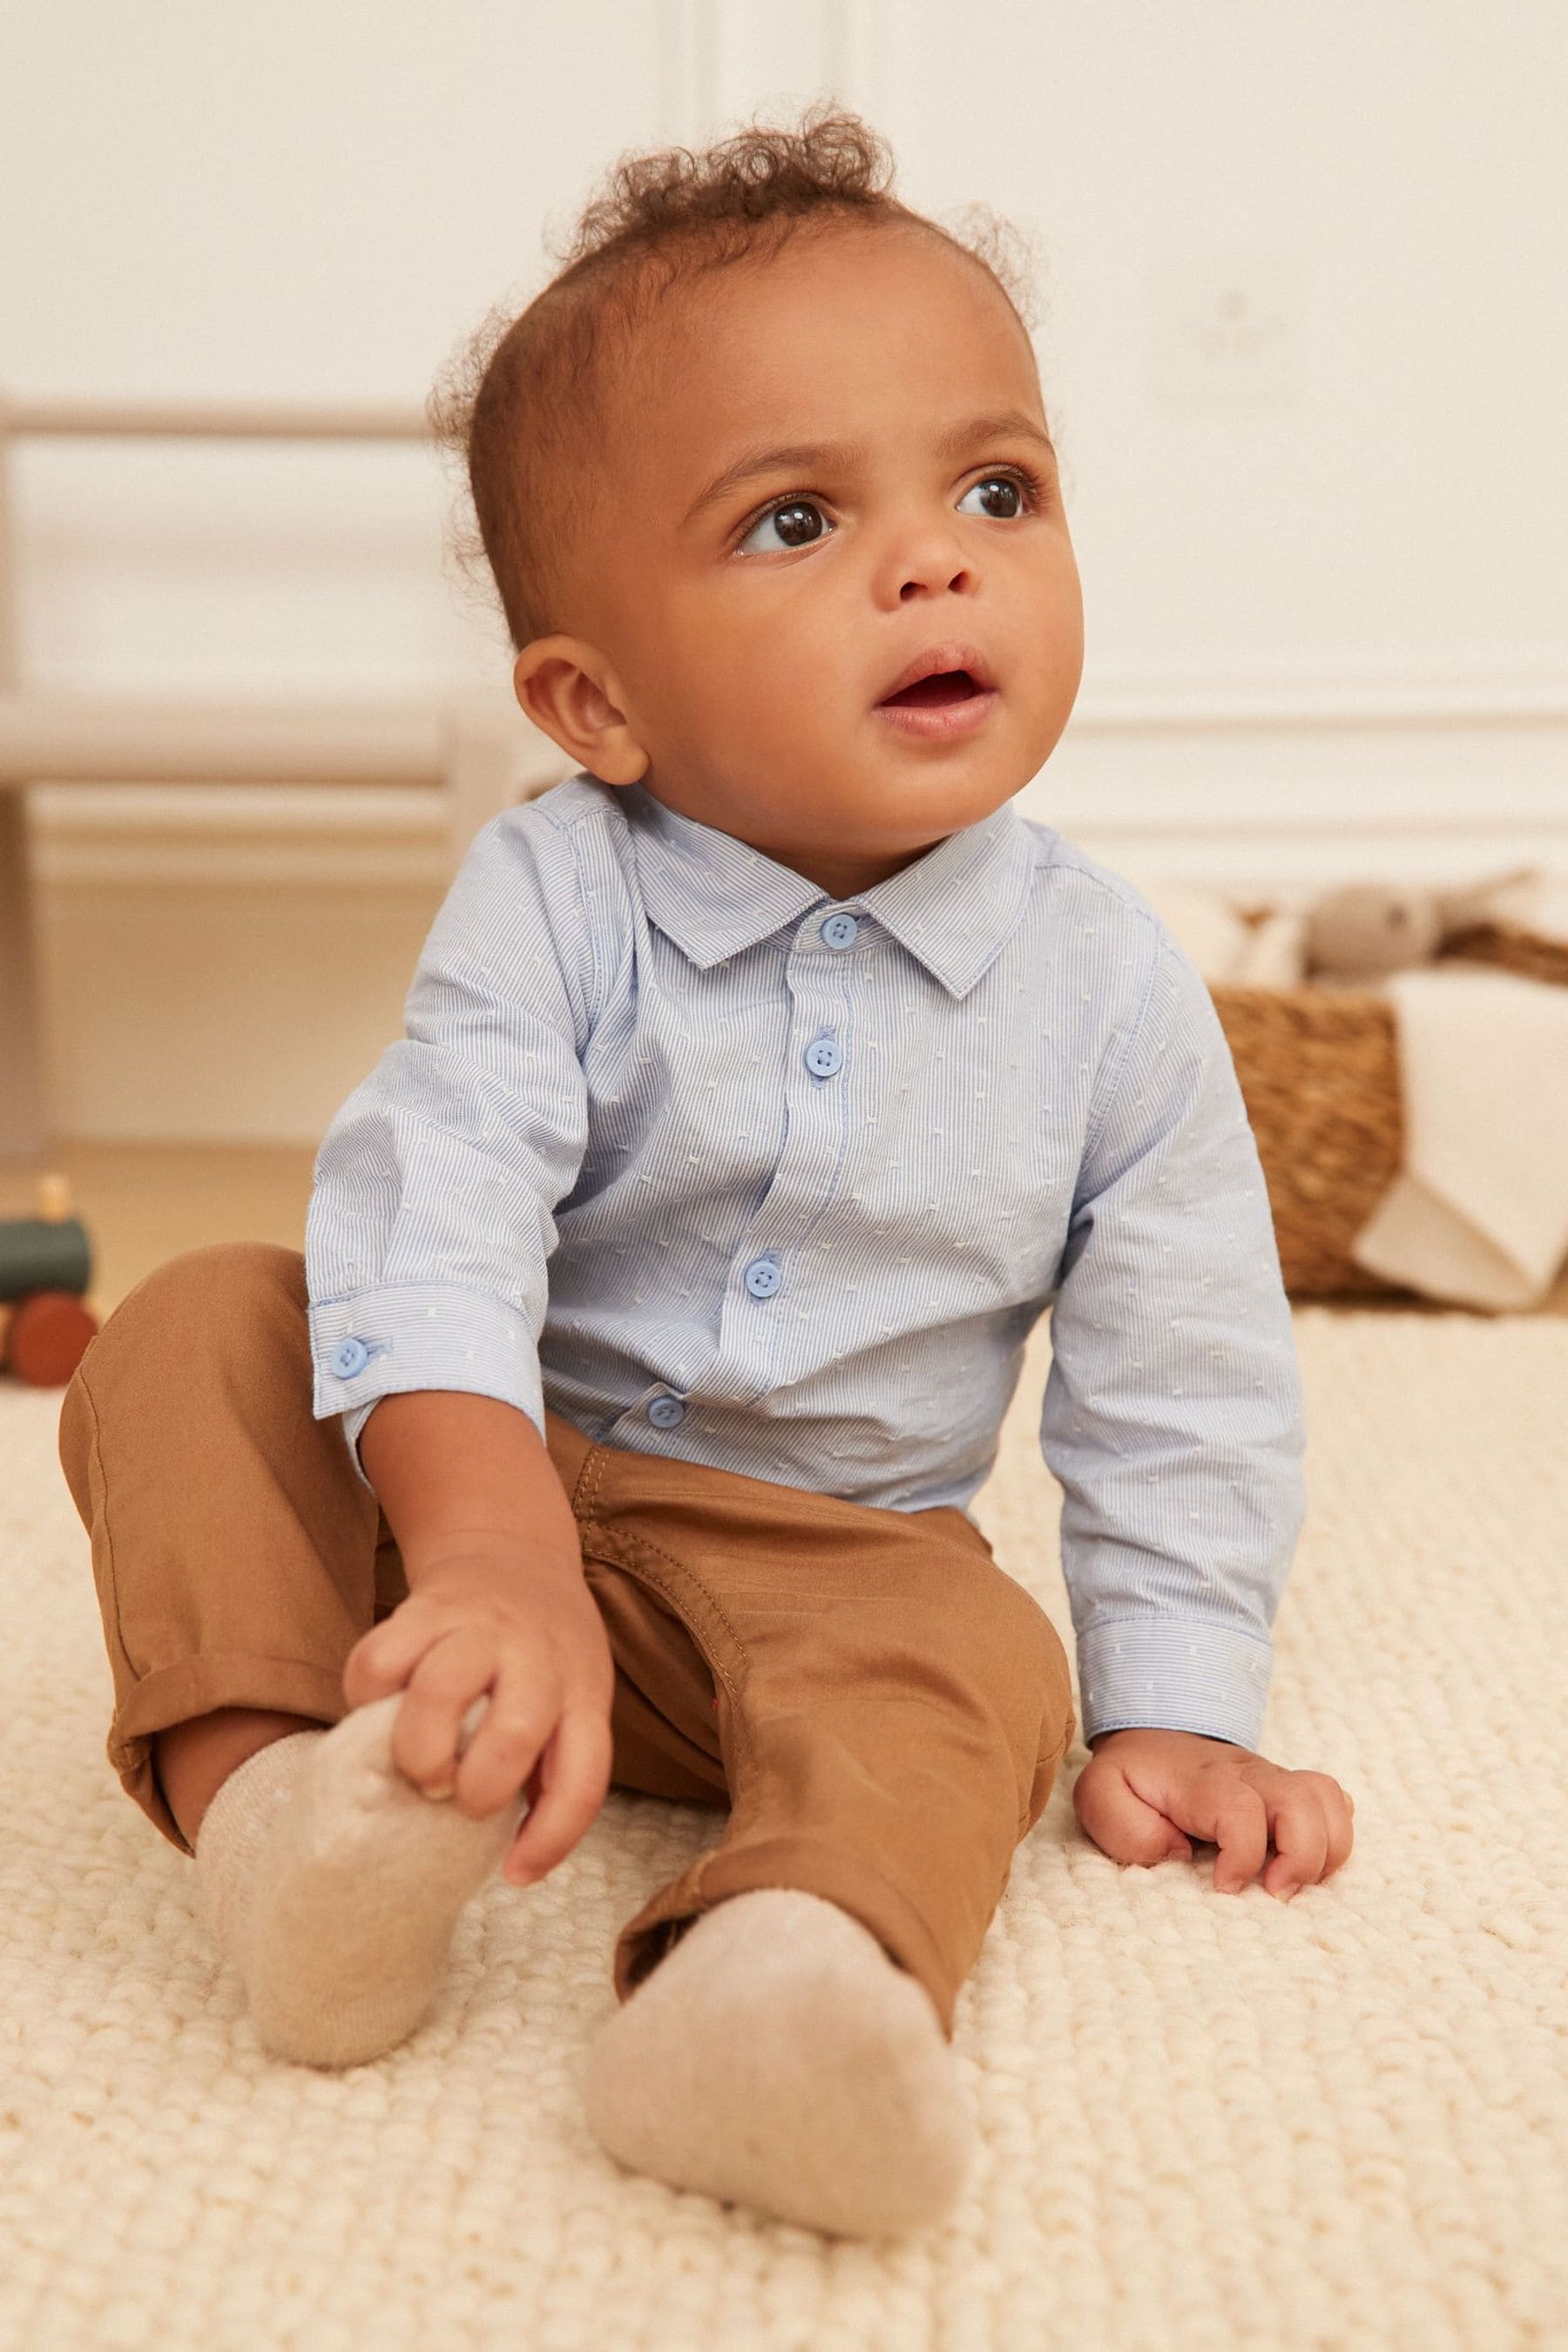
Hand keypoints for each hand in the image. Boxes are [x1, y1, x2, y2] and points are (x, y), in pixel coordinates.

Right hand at [341, 1552, 614, 1887]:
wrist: (510, 1548)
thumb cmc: (543, 1652)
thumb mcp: (575, 1696)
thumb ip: (548, 1761)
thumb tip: (507, 1855)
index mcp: (583, 1692)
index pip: (584, 1777)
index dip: (550, 1838)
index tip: (514, 1875)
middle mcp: (537, 1657)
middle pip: (514, 1733)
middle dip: (477, 1788)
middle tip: (453, 1796)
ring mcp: (478, 1629)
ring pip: (441, 1691)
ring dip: (420, 1750)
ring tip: (416, 1767)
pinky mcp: (421, 1611)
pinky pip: (379, 1661)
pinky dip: (367, 1699)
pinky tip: (379, 1713)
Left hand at [1074, 1726, 1353, 1900]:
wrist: (1151, 1736)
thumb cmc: (1130, 1777)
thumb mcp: (1100, 1796)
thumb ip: (1125, 1826)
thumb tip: (1177, 1852)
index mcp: (1202, 1781)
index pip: (1241, 1809)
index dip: (1243, 1855)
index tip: (1223, 1887)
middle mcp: (1247, 1775)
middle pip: (1303, 1799)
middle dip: (1302, 1856)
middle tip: (1275, 1893)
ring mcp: (1273, 1780)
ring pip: (1328, 1799)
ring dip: (1326, 1849)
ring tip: (1295, 1883)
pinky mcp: (1288, 1792)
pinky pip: (1334, 1802)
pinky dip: (1334, 1836)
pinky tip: (1306, 1862)